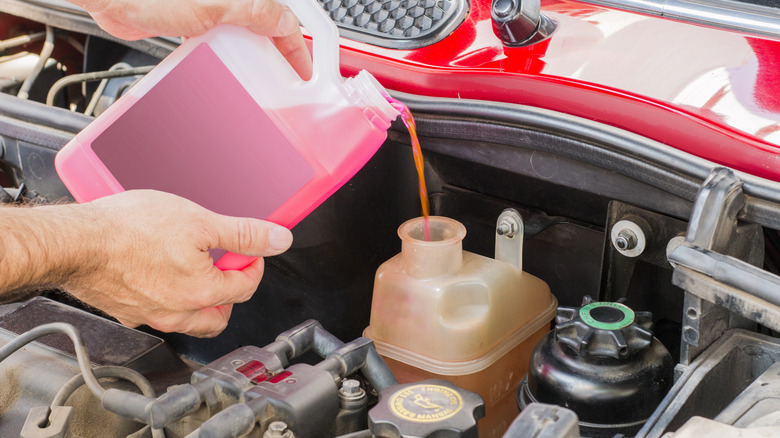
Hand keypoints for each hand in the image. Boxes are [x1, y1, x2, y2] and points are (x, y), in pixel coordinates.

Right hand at [61, 190, 292, 336]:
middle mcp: (178, 313)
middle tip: (225, 264)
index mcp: (203, 293)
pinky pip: (159, 313)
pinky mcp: (127, 311)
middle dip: (231, 291)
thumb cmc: (130, 230)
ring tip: (198, 270)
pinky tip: (163, 273)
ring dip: (203, 300)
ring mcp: (150, 315)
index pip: (247, 286)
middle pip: (221, 314)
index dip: (253, 262)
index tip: (248, 250)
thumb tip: (277, 239)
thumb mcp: (201, 221)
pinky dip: (171, 298)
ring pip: (190, 320)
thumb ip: (244, 233)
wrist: (77, 241)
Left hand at [72, 0, 311, 79]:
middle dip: (276, 53)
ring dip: (249, 58)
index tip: (303, 71)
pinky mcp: (190, 21)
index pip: (284, 18)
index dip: (298, 46)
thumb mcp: (215, 7)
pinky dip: (222, 57)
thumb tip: (287, 24)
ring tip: (253, 79)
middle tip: (282, 78)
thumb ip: (256, 12)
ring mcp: (210, 10)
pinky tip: (219, 70)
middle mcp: (230, 0)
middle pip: (266, 27)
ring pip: (243, 37)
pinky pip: (217, 42)